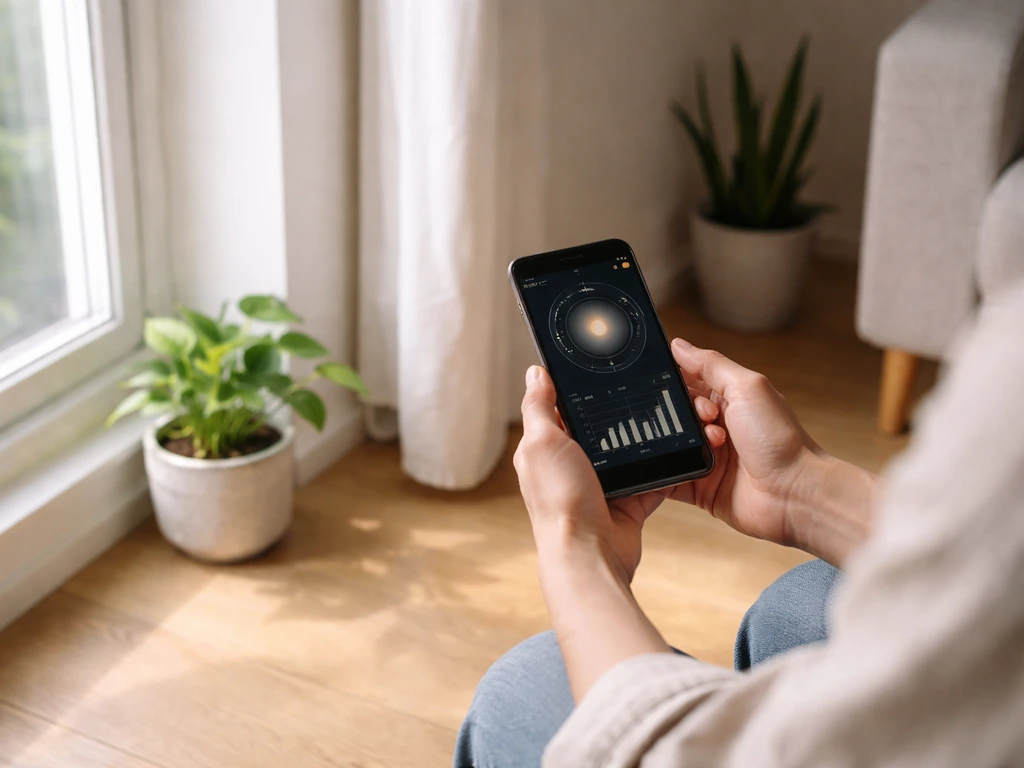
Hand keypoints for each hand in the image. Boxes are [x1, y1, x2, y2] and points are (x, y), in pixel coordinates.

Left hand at [514, 365, 720, 582]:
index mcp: (544, 449)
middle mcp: (570, 466)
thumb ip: (538, 406)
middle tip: (637, 387)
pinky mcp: (628, 502)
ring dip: (642, 437)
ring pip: (627, 450)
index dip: (573, 388)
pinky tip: (675, 447)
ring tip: (661, 412)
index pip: (558, 409)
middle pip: (597, 427)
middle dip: (615, 411)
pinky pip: (650, 477)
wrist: (591, 554)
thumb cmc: (560, 502)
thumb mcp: (543, 443)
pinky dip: (663, 467)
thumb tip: (536, 373)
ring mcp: (600, 485)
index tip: (596, 366)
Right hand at [669, 339, 876, 563]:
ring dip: (675, 443)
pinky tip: (663, 469)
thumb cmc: (781, 441)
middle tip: (700, 420)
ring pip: (669, 445)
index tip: (674, 386)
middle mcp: (716, 427)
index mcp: (729, 399)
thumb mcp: (747, 388)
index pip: (688, 382)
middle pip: (675, 414)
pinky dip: (661, 475)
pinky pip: (669, 479)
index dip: (678, 382)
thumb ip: (711, 365)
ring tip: (705, 445)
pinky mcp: (699, 486)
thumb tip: (679, 345)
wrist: (795, 494)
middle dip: (676, 415)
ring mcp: (707, 457)